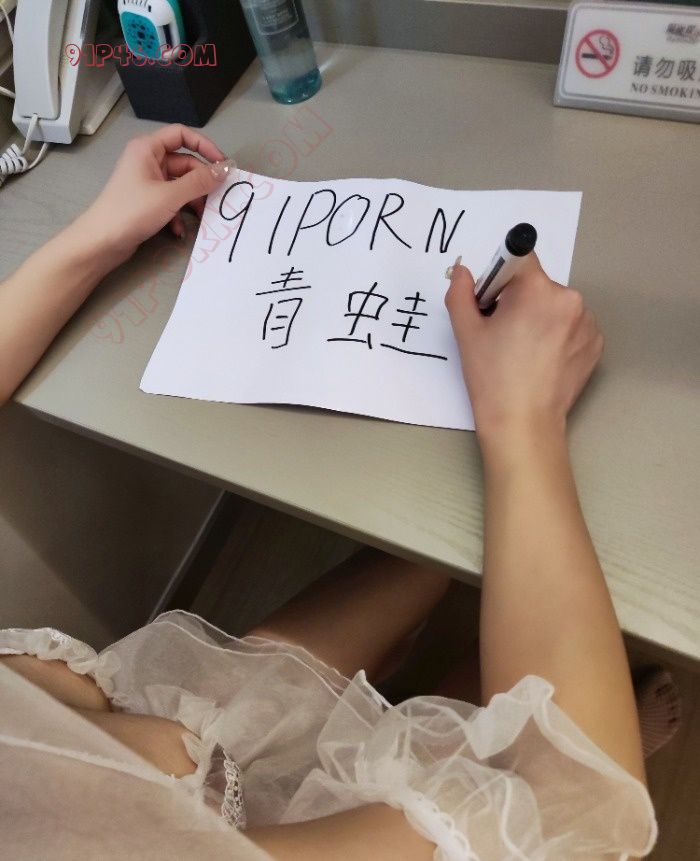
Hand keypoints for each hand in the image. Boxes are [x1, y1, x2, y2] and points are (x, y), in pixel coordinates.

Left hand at [76, 124, 234, 262]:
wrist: (101, 241)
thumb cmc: (132, 211)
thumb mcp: (170, 195)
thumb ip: (200, 182)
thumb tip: (225, 170)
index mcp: (148, 148)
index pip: (182, 135)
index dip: (205, 146)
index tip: (223, 165)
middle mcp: (148, 160)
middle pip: (185, 163)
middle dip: (201, 182)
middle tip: (218, 198)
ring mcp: (147, 181)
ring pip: (181, 185)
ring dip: (193, 201)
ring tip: (202, 217)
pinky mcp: (148, 201)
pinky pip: (172, 200)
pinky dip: (179, 214)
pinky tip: (180, 230)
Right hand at [445, 254, 602, 440]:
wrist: (523, 422)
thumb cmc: (492, 378)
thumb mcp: (466, 332)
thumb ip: (461, 293)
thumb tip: (464, 271)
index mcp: (537, 289)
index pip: (520, 258)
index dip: (501, 279)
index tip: (494, 303)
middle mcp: (569, 299)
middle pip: (538, 285)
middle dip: (520, 302)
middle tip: (504, 335)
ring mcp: (587, 322)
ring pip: (556, 307)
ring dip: (541, 319)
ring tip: (524, 352)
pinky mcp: (596, 343)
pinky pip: (572, 327)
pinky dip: (558, 337)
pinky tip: (542, 360)